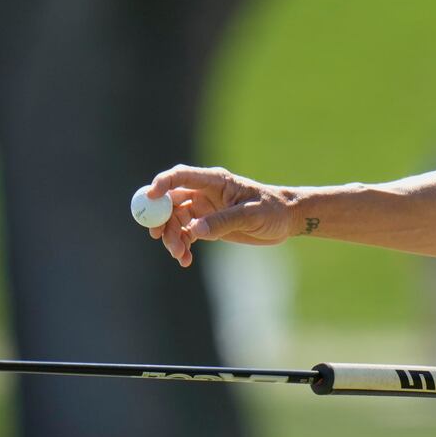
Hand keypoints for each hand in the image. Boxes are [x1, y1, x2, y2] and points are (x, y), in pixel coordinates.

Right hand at [143, 165, 295, 267]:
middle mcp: (205, 193)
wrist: (285, 220)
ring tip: (180, 255)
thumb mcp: (251, 215)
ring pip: (175, 221)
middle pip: (171, 202)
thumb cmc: (272, 210)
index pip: (181, 176)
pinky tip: (186, 260)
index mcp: (215, 181)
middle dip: (162, 220)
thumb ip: (223, 221)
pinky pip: (186, 234)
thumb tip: (194, 230)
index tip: (150, 198)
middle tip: (161, 238)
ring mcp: (204, 209)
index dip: (162, 184)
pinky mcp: (207, 225)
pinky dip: (182, 246)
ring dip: (172, 237)